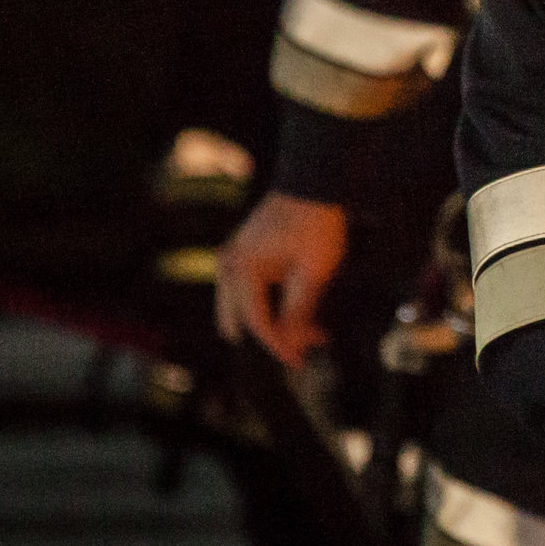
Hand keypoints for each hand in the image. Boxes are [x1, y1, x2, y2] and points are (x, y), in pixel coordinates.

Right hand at [215, 191, 348, 366]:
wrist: (312, 184)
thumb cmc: (315, 223)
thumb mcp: (313, 271)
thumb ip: (299, 309)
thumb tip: (291, 343)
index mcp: (242, 270)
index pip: (256, 321)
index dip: (278, 345)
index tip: (298, 362)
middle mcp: (229, 266)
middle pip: (243, 319)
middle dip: (274, 337)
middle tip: (307, 347)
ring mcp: (233, 261)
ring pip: (246, 309)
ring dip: (275, 323)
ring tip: (313, 331)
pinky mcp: (244, 258)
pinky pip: (250, 293)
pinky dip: (272, 306)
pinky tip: (301, 312)